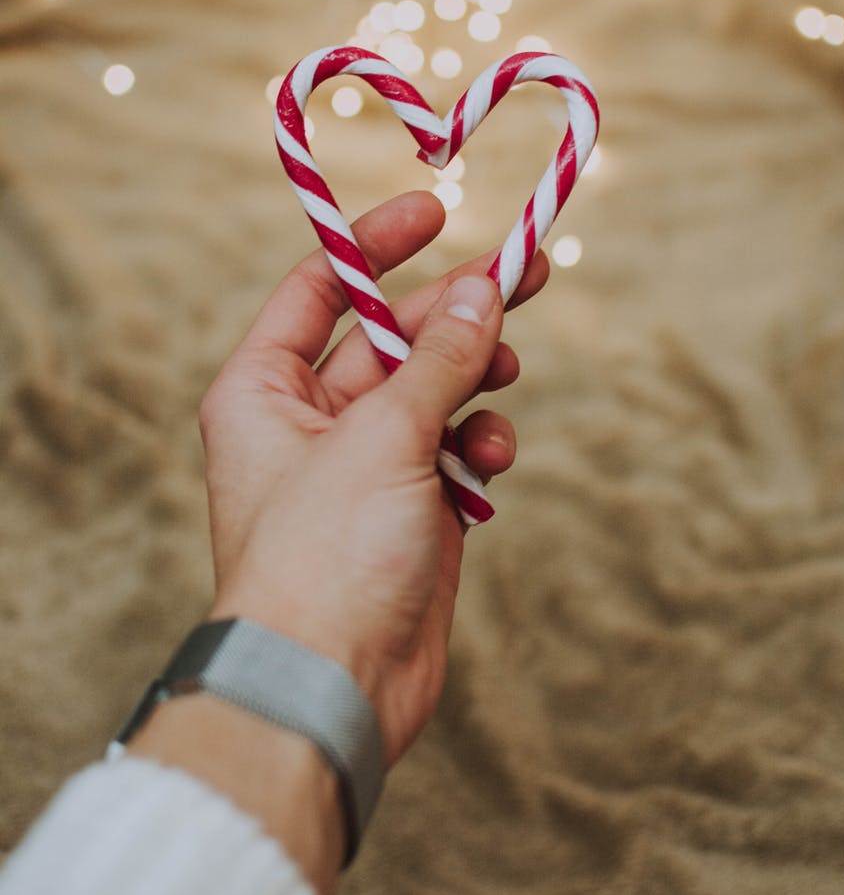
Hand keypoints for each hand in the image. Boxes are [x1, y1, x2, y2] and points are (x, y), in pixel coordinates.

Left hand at [199, 189, 547, 765]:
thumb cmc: (327, 556)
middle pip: (391, 336)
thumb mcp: (383, 436)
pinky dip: (479, 444)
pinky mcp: (412, 511)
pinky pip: (454, 449)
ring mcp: (365, 467)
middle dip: (455, 311)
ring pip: (433, 392)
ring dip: (474, 380)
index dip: (377, 244)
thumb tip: (484, 289)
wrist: (332, 685)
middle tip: (527, 274)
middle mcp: (310, 420)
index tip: (440, 209)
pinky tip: (489, 457)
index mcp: (265, 388)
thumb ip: (439, 359)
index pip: (322, 286)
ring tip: (503, 379)